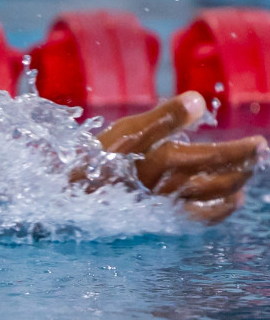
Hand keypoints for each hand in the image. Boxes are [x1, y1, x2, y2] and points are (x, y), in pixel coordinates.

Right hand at [97, 92, 265, 223]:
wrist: (68, 196)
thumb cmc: (95, 158)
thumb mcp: (126, 130)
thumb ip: (164, 117)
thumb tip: (199, 100)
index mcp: (161, 162)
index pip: (212, 157)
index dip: (239, 151)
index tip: (258, 143)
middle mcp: (168, 187)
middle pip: (217, 179)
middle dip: (243, 166)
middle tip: (258, 154)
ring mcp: (164, 205)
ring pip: (211, 198)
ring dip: (236, 184)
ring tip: (248, 173)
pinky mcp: (158, 217)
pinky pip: (197, 218)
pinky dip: (220, 210)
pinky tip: (231, 200)